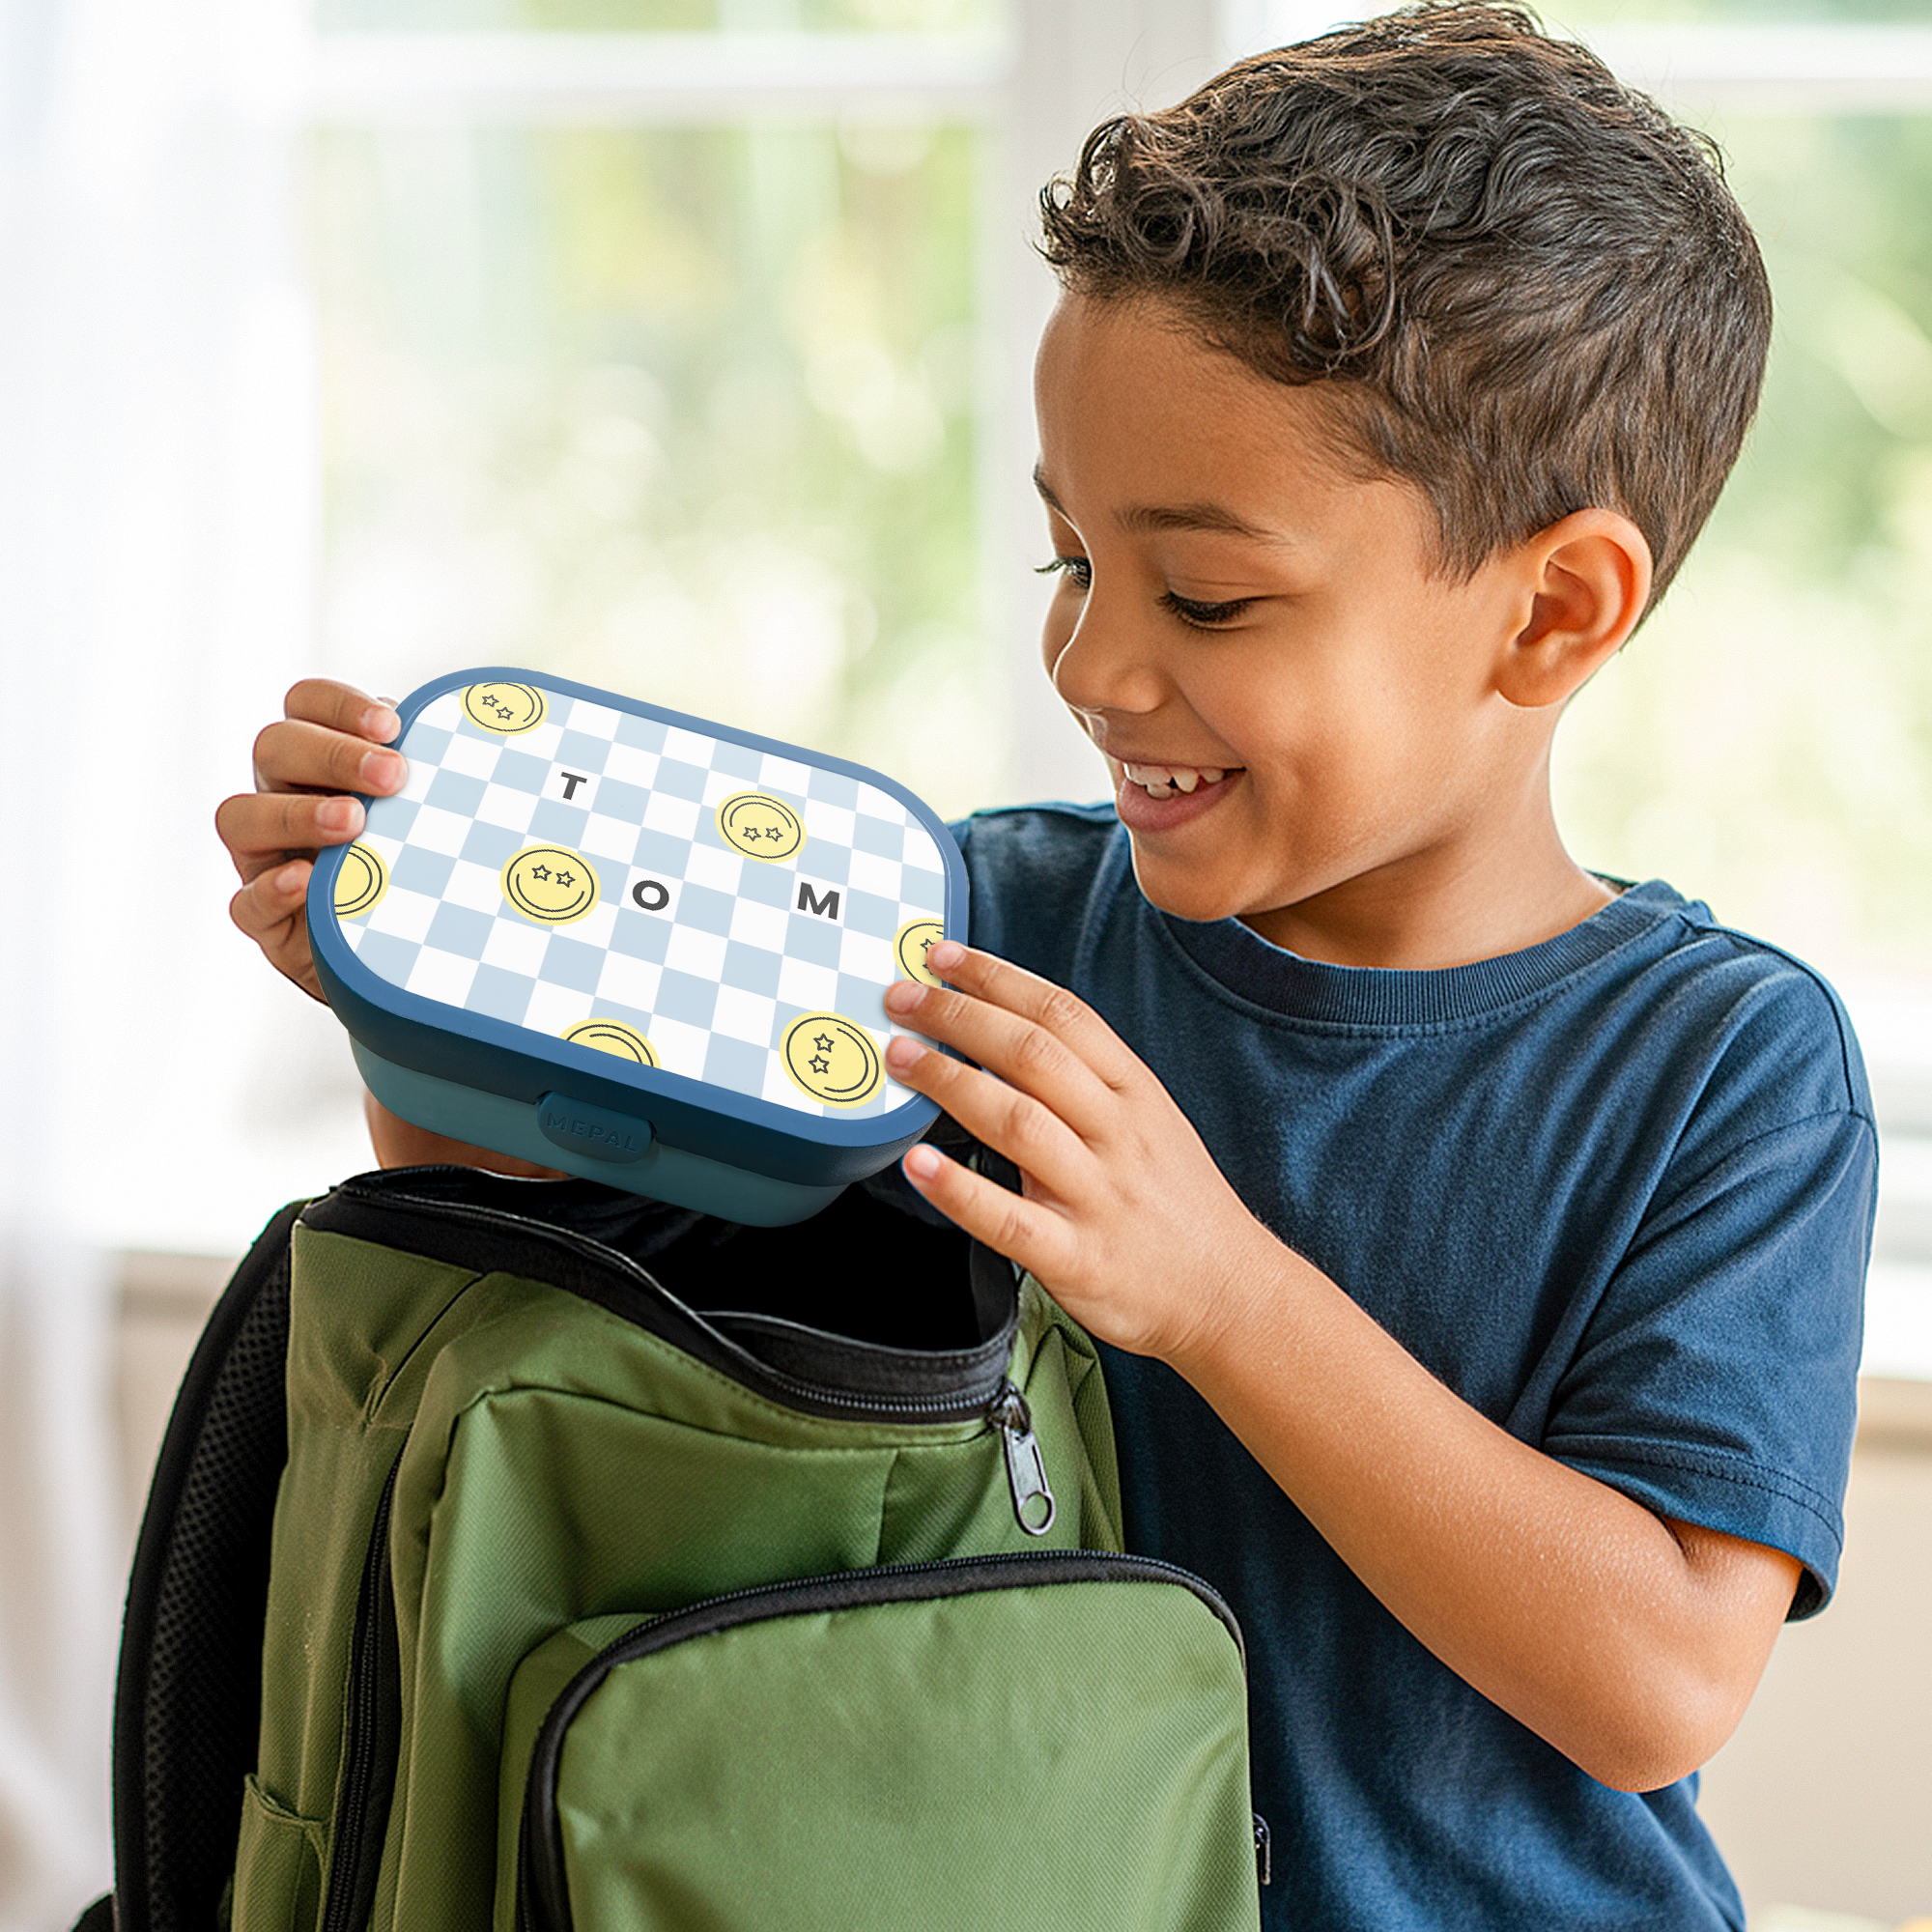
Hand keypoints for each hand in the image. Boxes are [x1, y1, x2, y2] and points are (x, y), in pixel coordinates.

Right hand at [214, 680, 405, 1000]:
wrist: (402, 947)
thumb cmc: (414, 861)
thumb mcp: (425, 812)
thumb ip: (433, 777)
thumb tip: (480, 748)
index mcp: (318, 760)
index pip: (305, 704)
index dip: (338, 705)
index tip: (392, 726)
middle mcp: (281, 797)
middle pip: (273, 748)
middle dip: (333, 755)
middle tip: (393, 776)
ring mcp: (263, 859)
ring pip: (240, 817)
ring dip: (298, 814)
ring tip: (354, 823)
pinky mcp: (266, 920)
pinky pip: (245, 903)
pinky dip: (272, 890)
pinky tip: (308, 881)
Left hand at [881, 942, 1271, 1361]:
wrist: (1231, 1293)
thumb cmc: (1178, 1207)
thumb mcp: (1148, 1124)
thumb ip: (1084, 1082)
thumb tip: (1002, 1038)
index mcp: (1133, 1093)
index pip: (1062, 1014)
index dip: (997, 979)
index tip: (944, 957)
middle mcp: (1116, 1134)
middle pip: (1031, 1054)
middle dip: (958, 1016)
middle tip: (902, 998)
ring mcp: (1098, 1195)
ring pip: (1018, 1121)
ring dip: (950, 1082)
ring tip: (901, 1059)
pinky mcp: (1077, 1257)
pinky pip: (1010, 1219)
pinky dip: (959, 1190)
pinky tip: (919, 1166)